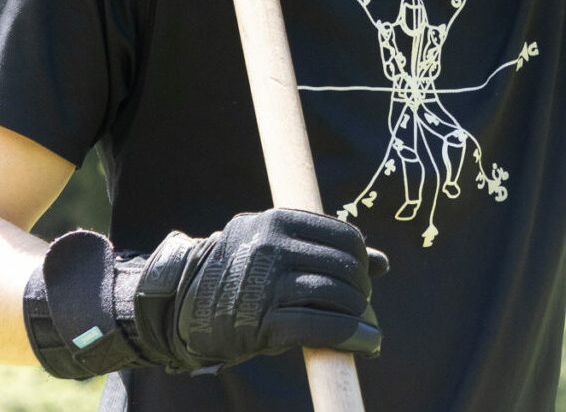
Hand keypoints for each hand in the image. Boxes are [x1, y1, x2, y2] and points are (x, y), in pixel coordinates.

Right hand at [135, 210, 387, 371]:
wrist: (181, 305)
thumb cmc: (239, 274)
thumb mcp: (274, 248)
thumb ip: (323, 249)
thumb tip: (383, 264)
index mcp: (277, 221)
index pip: (344, 235)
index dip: (362, 259)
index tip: (363, 277)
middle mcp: (272, 247)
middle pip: (344, 267)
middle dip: (362, 290)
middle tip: (362, 307)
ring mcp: (266, 284)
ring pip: (338, 296)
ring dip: (361, 316)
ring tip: (366, 328)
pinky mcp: (263, 322)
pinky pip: (323, 328)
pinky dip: (353, 337)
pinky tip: (366, 343)